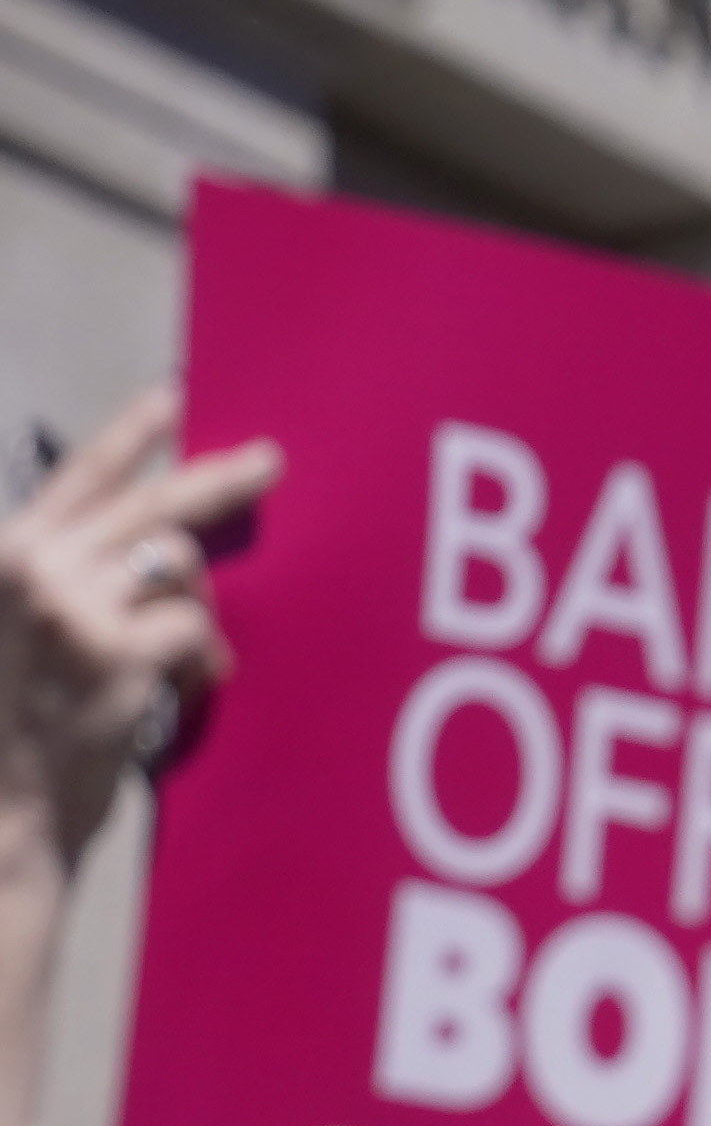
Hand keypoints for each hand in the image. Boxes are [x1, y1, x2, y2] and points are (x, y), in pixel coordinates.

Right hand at [0, 387, 273, 862]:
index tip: (173, 397)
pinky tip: (182, 690)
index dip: (130, 435)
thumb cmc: (10, 728)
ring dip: (199, 610)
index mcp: (5, 552)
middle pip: (150, 505)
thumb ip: (66, 576)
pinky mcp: (118, 651)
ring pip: (180, 568)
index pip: (77, 478)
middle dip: (219, 479)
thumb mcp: (15, 627)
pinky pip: (196, 629)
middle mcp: (32, 563)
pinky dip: (201, 660)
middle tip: (270, 460)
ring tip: (191, 659)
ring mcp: (74, 604)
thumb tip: (156, 554)